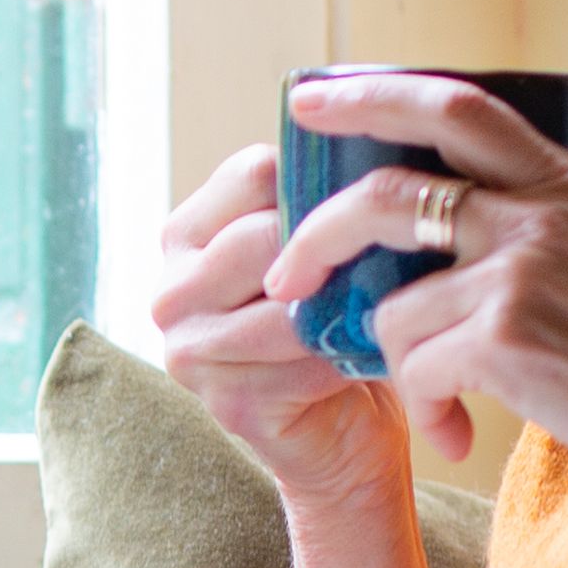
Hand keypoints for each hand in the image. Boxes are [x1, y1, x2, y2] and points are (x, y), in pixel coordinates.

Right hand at [149, 140, 412, 511]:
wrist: (343, 433)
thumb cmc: (337, 325)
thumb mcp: (319, 247)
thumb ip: (317, 198)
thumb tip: (379, 135)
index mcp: (186, 234)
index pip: (253, 172)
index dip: (321, 182)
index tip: (373, 200)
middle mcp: (171, 290)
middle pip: (262, 236)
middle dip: (334, 248)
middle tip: (397, 255)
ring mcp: (188, 350)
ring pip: (284, 303)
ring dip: (345, 307)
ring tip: (389, 304)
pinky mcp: (225, 403)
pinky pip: (303, 362)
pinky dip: (350, 358)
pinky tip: (374, 355)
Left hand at [265, 75, 567, 496]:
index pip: (456, 110)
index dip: (371, 97)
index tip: (308, 101)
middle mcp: (537, 218)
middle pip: (385, 197)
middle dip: (314, 233)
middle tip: (285, 277)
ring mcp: (517, 275)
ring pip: (394, 309)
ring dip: (396, 364)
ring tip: (438, 402)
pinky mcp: (503, 339)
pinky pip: (416, 369)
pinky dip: (424, 407)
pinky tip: (455, 433)